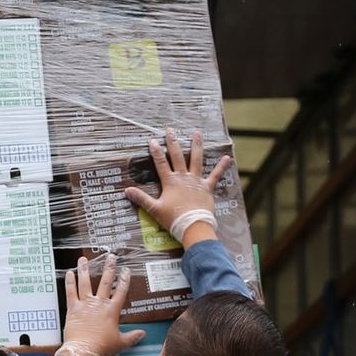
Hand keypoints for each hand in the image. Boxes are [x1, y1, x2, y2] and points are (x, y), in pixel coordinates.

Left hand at [56, 255, 145, 355]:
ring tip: (83, 258)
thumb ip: (132, 336)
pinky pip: (70, 292)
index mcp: (112, 310)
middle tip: (111, 256)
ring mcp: (85, 304)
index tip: (126, 269)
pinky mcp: (72, 308)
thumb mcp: (121, 343)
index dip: (124, 279)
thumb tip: (143, 334)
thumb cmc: (102, 347)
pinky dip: (69, 282)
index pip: (121, 291)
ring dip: (84, 270)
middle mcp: (99, 303)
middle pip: (105, 282)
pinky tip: (69, 272)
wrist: (83, 351)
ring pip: (85, 283)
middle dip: (109, 268)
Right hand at [124, 129, 230, 244]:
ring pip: (196, 160)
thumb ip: (141, 198)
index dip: (156, 152)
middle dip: (173, 142)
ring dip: (196, 146)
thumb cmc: (173, 218)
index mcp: (170, 182)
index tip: (152, 140)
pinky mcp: (207, 187)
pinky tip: (228, 157)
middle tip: (171, 130)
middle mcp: (183, 177)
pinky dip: (221, 166)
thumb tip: (126, 190)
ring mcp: (196, 181)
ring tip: (197, 133)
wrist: (193, 225)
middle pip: (177, 157)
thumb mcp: (154, 209)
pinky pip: (215, 175)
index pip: (160, 163)